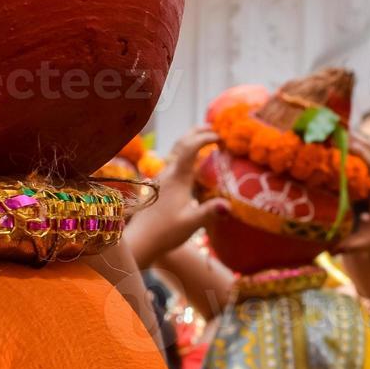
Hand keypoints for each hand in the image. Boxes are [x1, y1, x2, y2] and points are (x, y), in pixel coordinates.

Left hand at [124, 127, 227, 268]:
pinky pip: (174, 163)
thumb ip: (209, 212)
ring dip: (191, 142)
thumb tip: (229, 205)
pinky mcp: (159, 186)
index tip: (221, 136)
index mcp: (177, 178)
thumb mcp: (191, 224)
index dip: (205, 138)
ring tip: (206, 140)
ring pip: (176, 152)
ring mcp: (162, 179)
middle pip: (181, 143)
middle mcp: (168, 173)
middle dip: (197, 132)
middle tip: (214, 128)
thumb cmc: (164, 232)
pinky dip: (186, 155)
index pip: (190, 148)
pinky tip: (194, 166)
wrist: (140, 240)